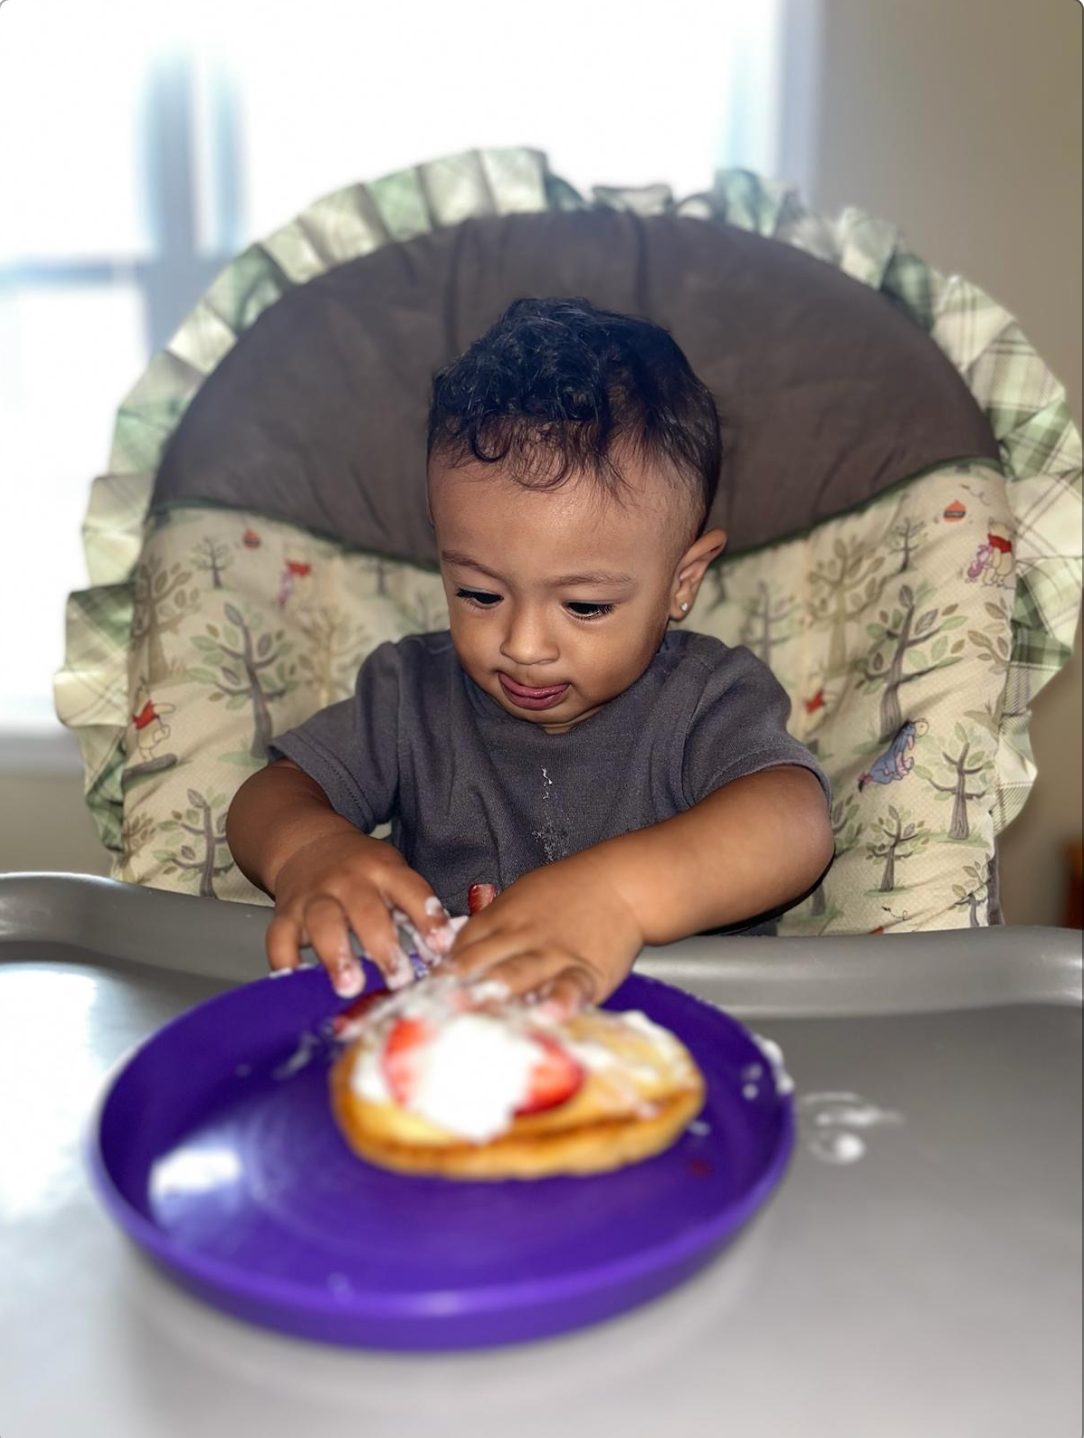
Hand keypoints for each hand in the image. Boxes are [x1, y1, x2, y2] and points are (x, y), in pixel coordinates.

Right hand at [266, 831, 457, 996]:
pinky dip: (285, 961)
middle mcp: (348, 881)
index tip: (441, 947)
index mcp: (383, 870)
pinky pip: (280, 938)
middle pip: (366, 911)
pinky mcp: (285, 913)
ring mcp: (314, 896)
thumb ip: (417, 910)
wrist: (308, 842)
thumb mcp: (394, 875)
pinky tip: (296, 982)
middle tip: (398, 980)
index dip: (428, 918)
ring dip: (336, 956)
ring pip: (323, 923)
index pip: (411, 891)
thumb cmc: (361, 868)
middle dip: (383, 947)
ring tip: (349, 986)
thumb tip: (442, 952)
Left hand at [442, 852, 644, 1014]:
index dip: (440, 974)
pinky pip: (570, 986)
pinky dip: (560, 1000)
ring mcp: (552, 954)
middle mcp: (521, 937)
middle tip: (429, 1010)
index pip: (461, 948)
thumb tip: (457, 958)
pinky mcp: (586, 971)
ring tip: (473, 1011)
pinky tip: (548, 1014)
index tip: (422, 999)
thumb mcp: (519, 899)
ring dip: (494, 992)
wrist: (620, 883)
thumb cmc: (568, 893)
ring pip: (518, 974)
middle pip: (480, 962)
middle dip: (454, 986)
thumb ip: (490, 929)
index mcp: (501, 919)